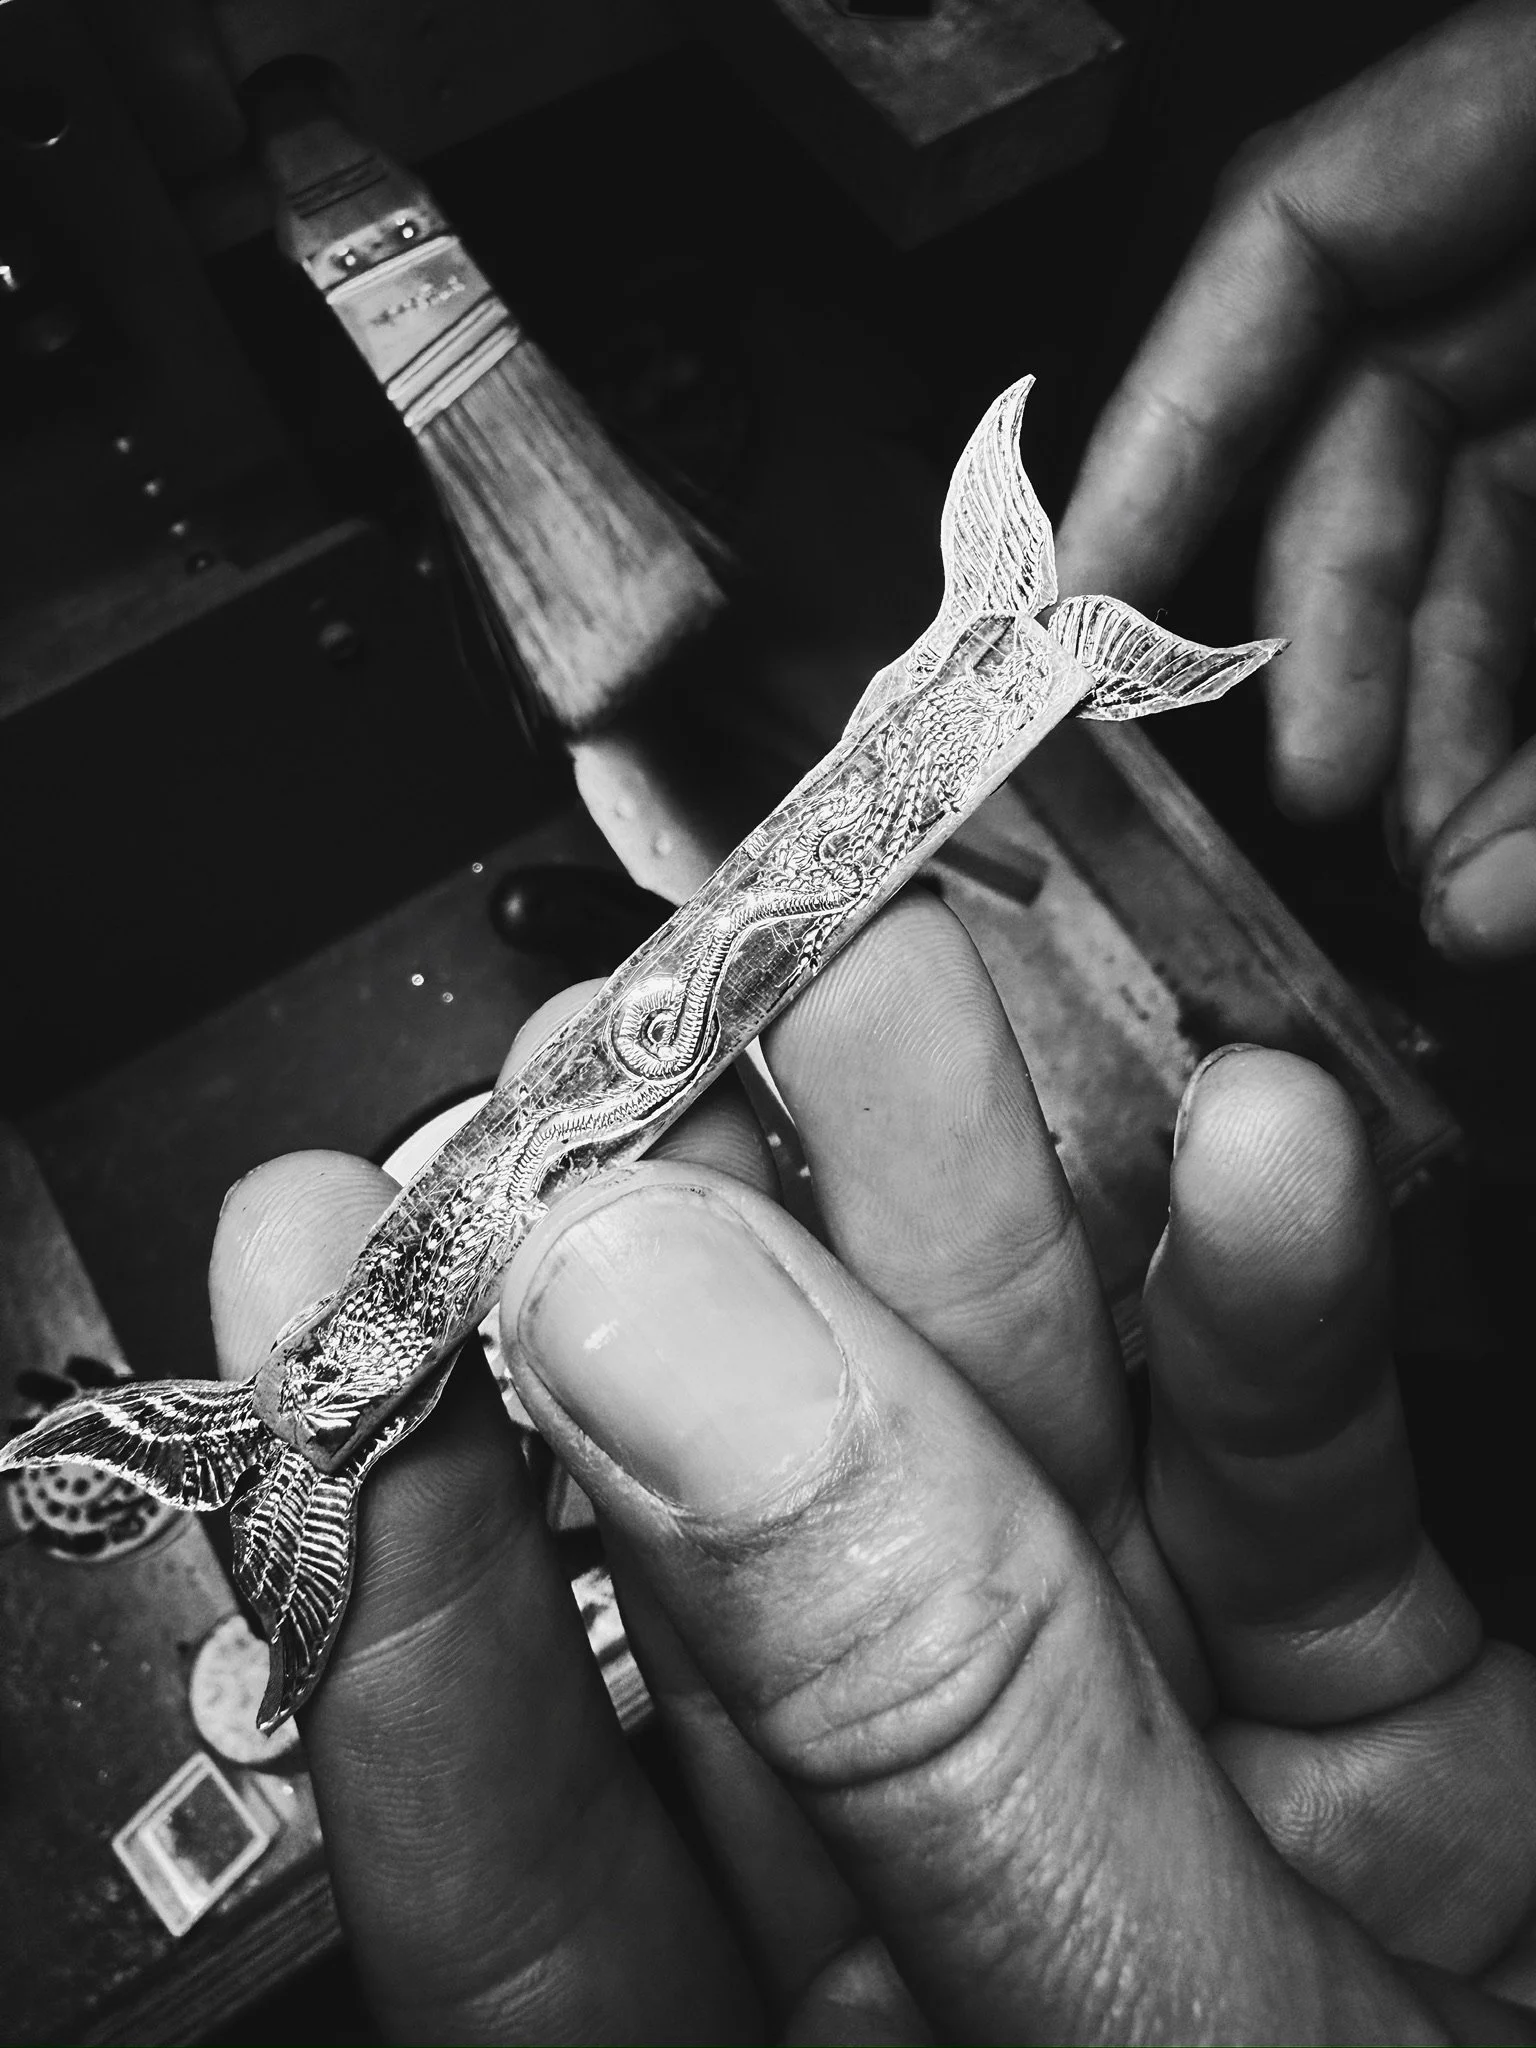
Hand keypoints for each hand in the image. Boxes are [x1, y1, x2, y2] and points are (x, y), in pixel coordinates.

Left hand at [211, 894, 1535, 2040]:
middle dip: (717, 1287)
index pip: (530, 1858)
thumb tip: (646, 1335)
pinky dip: (1275, 1329)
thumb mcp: (1177, 2046)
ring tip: (901, 993)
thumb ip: (929, 1721)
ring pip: (1024, 1480)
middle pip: (781, 1587)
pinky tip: (1251, 1163)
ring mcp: (1171, 1813)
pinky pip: (1294, 1507)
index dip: (412, 1553)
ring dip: (976, 1222)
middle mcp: (963, 1950)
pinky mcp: (1379, 1732)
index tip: (338, 1271)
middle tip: (634, 1052)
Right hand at [1056, 0, 1535, 963]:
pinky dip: (1520, 745)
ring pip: (1465, 551)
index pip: (1299, 240)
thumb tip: (1476, 899)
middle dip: (1330, 642)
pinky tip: (1500, 864)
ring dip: (1433, 735)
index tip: (1090, 601)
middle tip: (1310, 800)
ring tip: (1436, 884)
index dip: (1173, 416)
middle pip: (1366, 437)